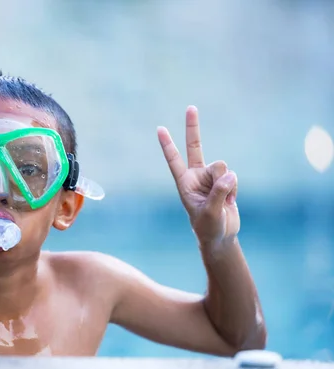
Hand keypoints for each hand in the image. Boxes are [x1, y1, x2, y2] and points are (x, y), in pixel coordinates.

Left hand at [158, 106, 238, 245]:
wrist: (220, 236)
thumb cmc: (208, 227)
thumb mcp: (211, 212)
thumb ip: (219, 192)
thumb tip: (229, 173)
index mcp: (184, 183)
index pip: (174, 160)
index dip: (168, 145)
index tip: (160, 129)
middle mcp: (196, 176)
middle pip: (196, 146)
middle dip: (193, 127)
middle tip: (190, 107)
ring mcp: (211, 177)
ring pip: (222, 167)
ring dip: (226, 184)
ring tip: (223, 201)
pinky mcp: (225, 180)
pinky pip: (233, 176)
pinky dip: (234, 189)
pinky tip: (230, 200)